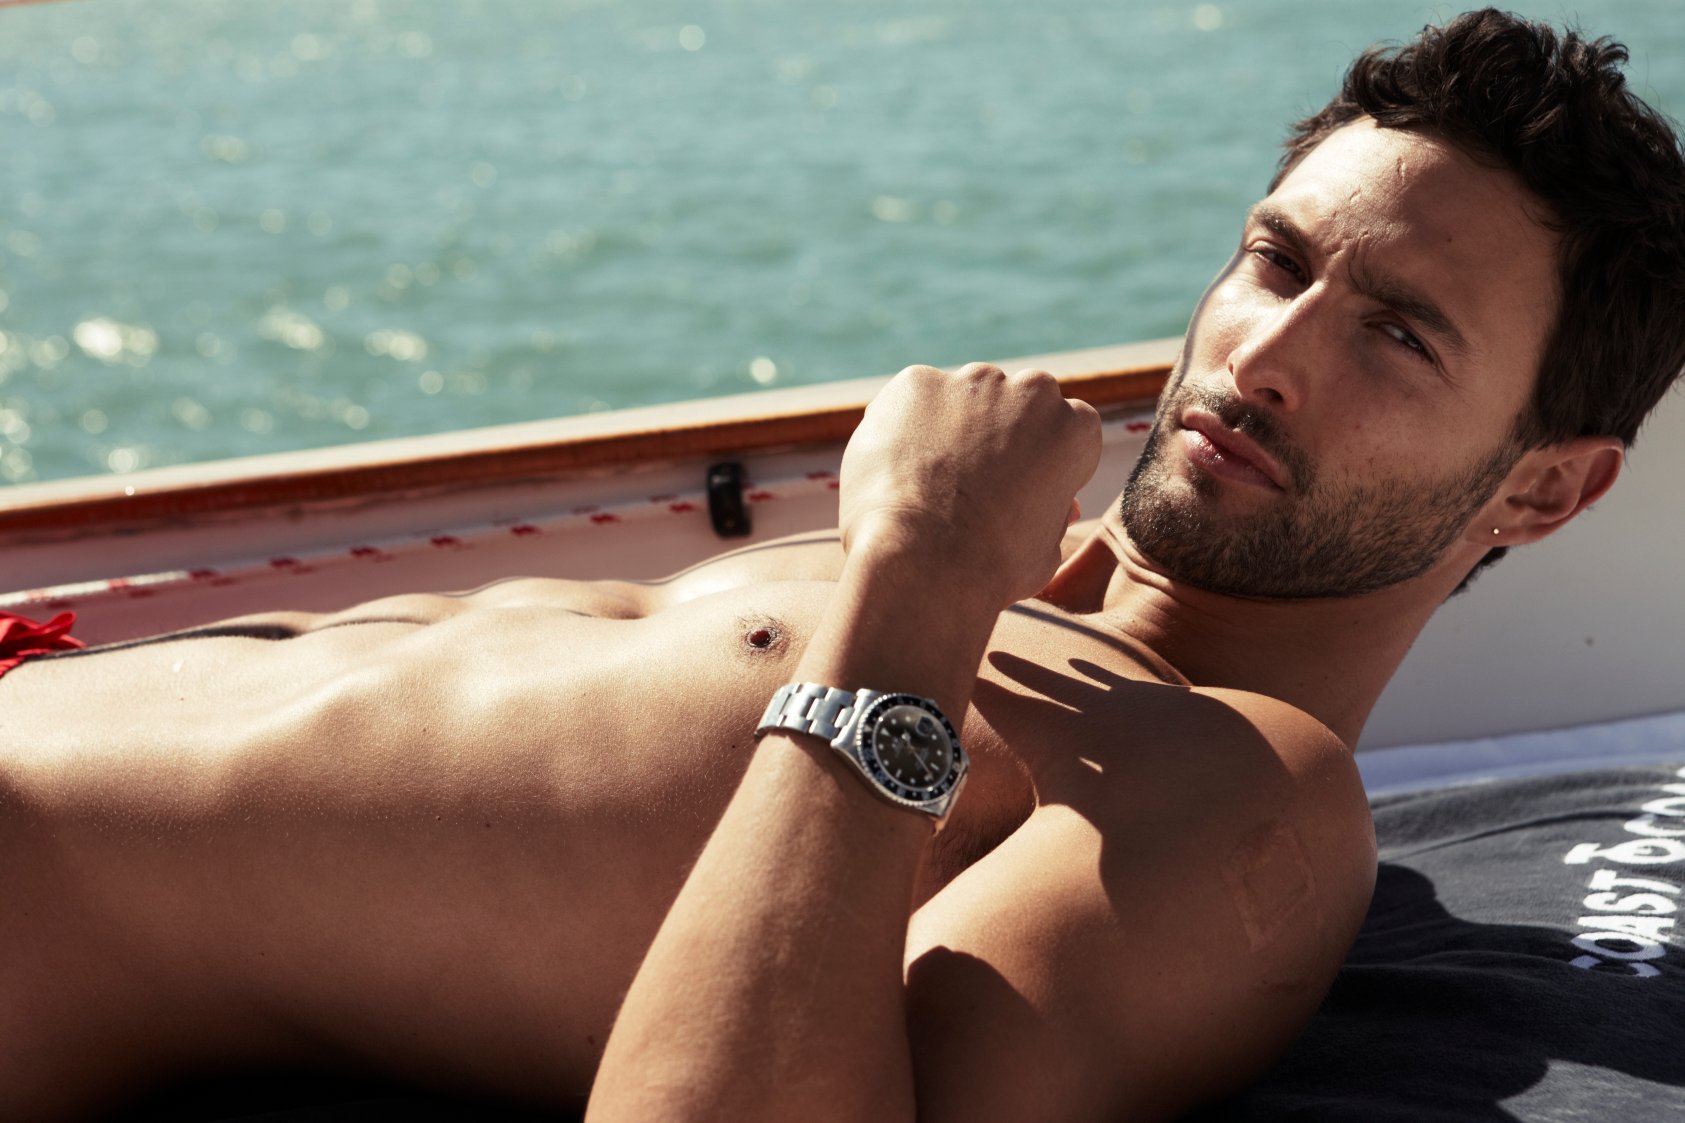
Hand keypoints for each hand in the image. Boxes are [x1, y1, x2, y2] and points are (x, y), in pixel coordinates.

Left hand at [838, 363, 1101, 609]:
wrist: (921, 562)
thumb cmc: (990, 569)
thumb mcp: (1044, 551)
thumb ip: (1052, 514)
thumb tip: (1057, 506)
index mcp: (1075, 429)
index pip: (1065, 429)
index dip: (1041, 459)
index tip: (1019, 487)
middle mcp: (1031, 391)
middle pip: (1017, 403)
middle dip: (1000, 432)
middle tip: (970, 482)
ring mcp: (971, 381)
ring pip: (963, 397)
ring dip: (951, 427)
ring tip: (927, 482)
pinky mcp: (916, 383)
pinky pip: (912, 401)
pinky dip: (904, 427)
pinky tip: (897, 469)